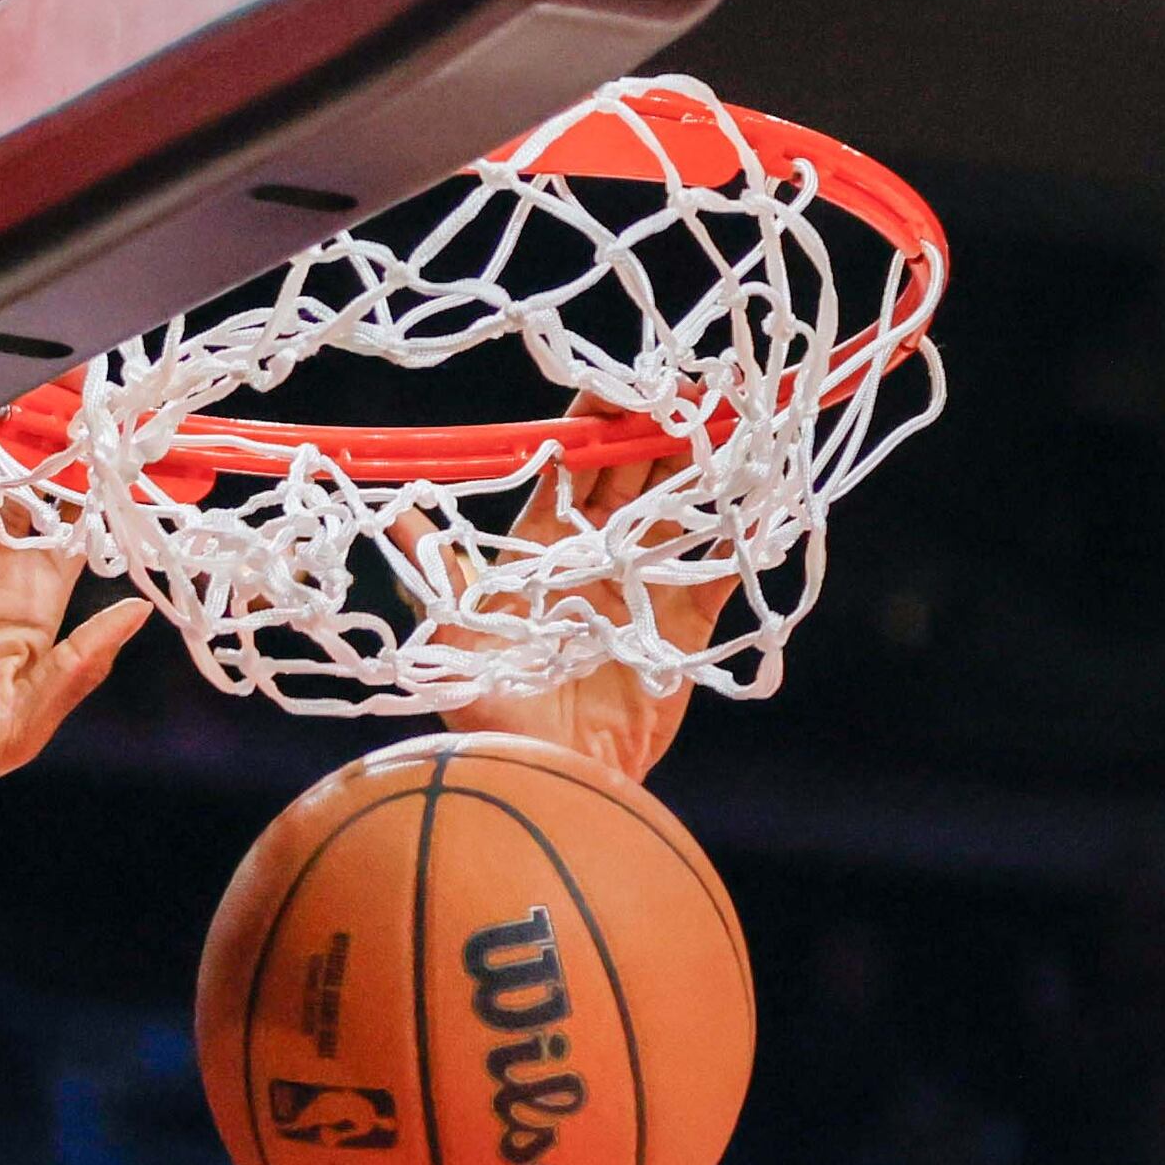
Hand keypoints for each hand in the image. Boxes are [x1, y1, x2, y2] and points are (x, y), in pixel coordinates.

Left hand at [454, 416, 737, 784]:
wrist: (552, 783)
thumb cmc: (495, 716)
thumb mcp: (456, 641)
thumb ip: (440, 576)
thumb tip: (398, 515)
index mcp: (541, 552)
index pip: (570, 471)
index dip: (595, 425)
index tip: (619, 381)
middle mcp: (594, 560)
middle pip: (634, 477)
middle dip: (661, 429)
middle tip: (695, 383)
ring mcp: (643, 589)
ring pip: (681, 511)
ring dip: (707, 467)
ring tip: (736, 418)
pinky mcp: (684, 627)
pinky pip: (720, 569)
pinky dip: (742, 534)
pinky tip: (765, 494)